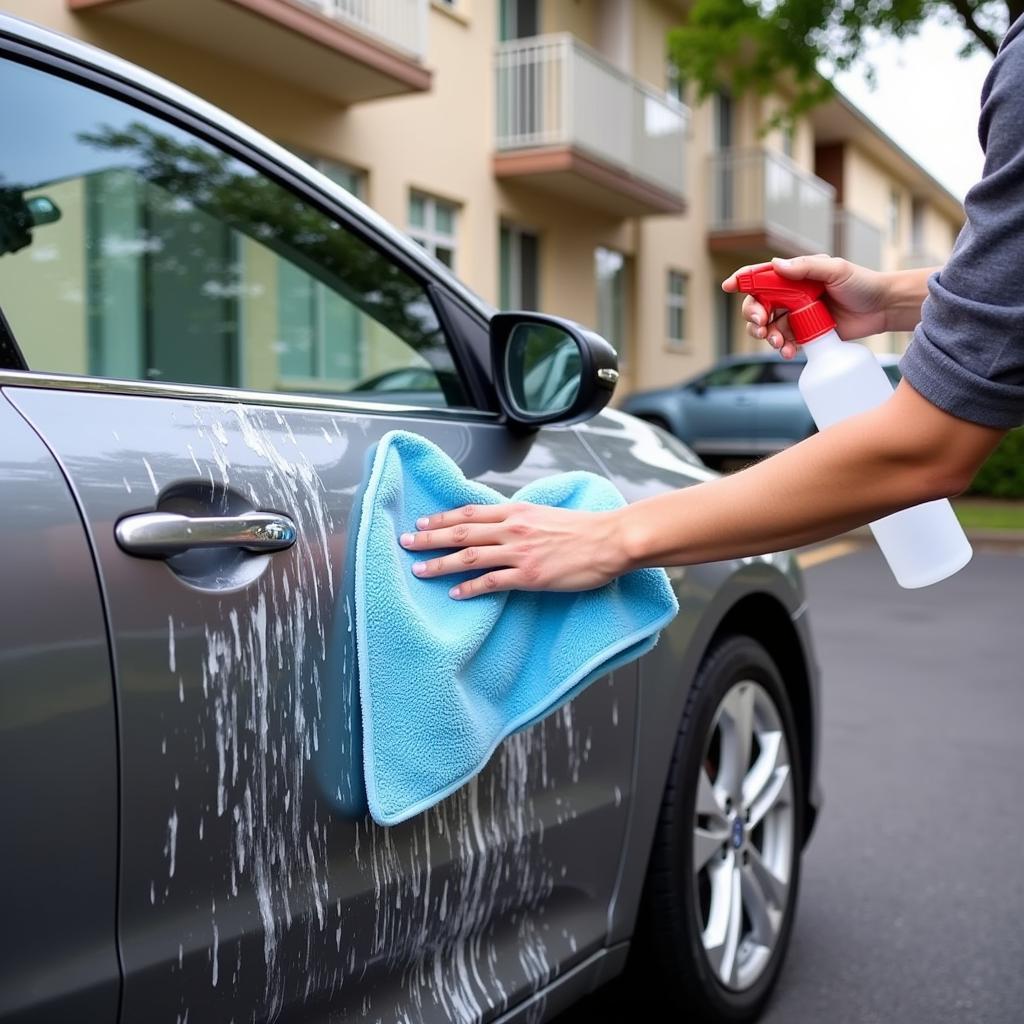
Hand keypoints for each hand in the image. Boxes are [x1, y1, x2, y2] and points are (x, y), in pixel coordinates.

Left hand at [398, 502, 628, 598]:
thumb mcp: (545, 514)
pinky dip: (470, 587)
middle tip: (407, 542)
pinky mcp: (530, 576)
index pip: (469, 512)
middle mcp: (512, 529)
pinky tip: (454, 593)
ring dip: (441, 563)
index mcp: (516, 511)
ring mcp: (520, 553)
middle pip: (461, 532)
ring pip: (470, 557)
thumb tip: (501, 525)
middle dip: (430, 538)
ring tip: (419, 570)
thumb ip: (520, 519)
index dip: (442, 517)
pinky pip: (492, 582)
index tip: (422, 522)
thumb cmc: (583, 528)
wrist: (609, 540)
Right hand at [722, 254, 891, 358]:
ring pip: (768, 328)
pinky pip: (785, 344)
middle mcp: (791, 297)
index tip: (729, 286)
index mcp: (794, 277)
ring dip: (765, 336)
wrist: (883, 308)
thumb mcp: (836, 270)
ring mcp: (797, 317)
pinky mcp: (806, 335)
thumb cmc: (862, 283)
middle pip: (758, 306)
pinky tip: (787, 352)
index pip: (762, 277)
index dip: (743, 281)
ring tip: (776, 343)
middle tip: (760, 324)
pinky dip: (782, 349)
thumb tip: (776, 266)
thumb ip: (806, 268)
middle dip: (752, 316)